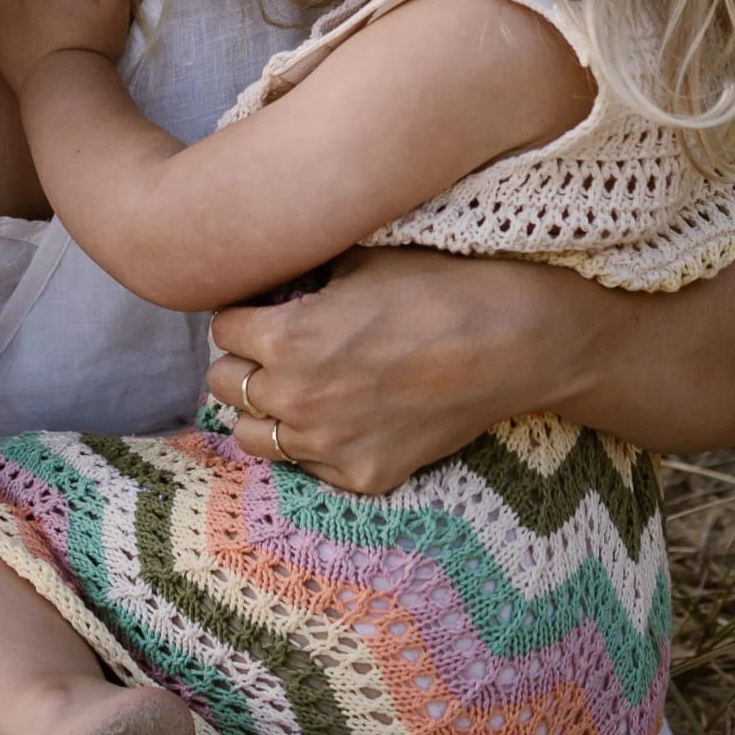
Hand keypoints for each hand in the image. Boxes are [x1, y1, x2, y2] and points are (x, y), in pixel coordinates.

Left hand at [208, 247, 614, 497]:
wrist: (512, 342)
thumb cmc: (438, 287)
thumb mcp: (358, 259)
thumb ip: (300, 274)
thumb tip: (269, 270)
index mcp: (285, 339)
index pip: (222, 329)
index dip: (244, 313)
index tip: (266, 308)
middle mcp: (296, 399)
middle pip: (223, 385)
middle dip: (245, 361)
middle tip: (278, 347)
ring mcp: (328, 446)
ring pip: (252, 437)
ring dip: (266, 410)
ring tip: (299, 387)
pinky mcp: (363, 475)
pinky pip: (309, 466)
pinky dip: (317, 443)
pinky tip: (348, 414)